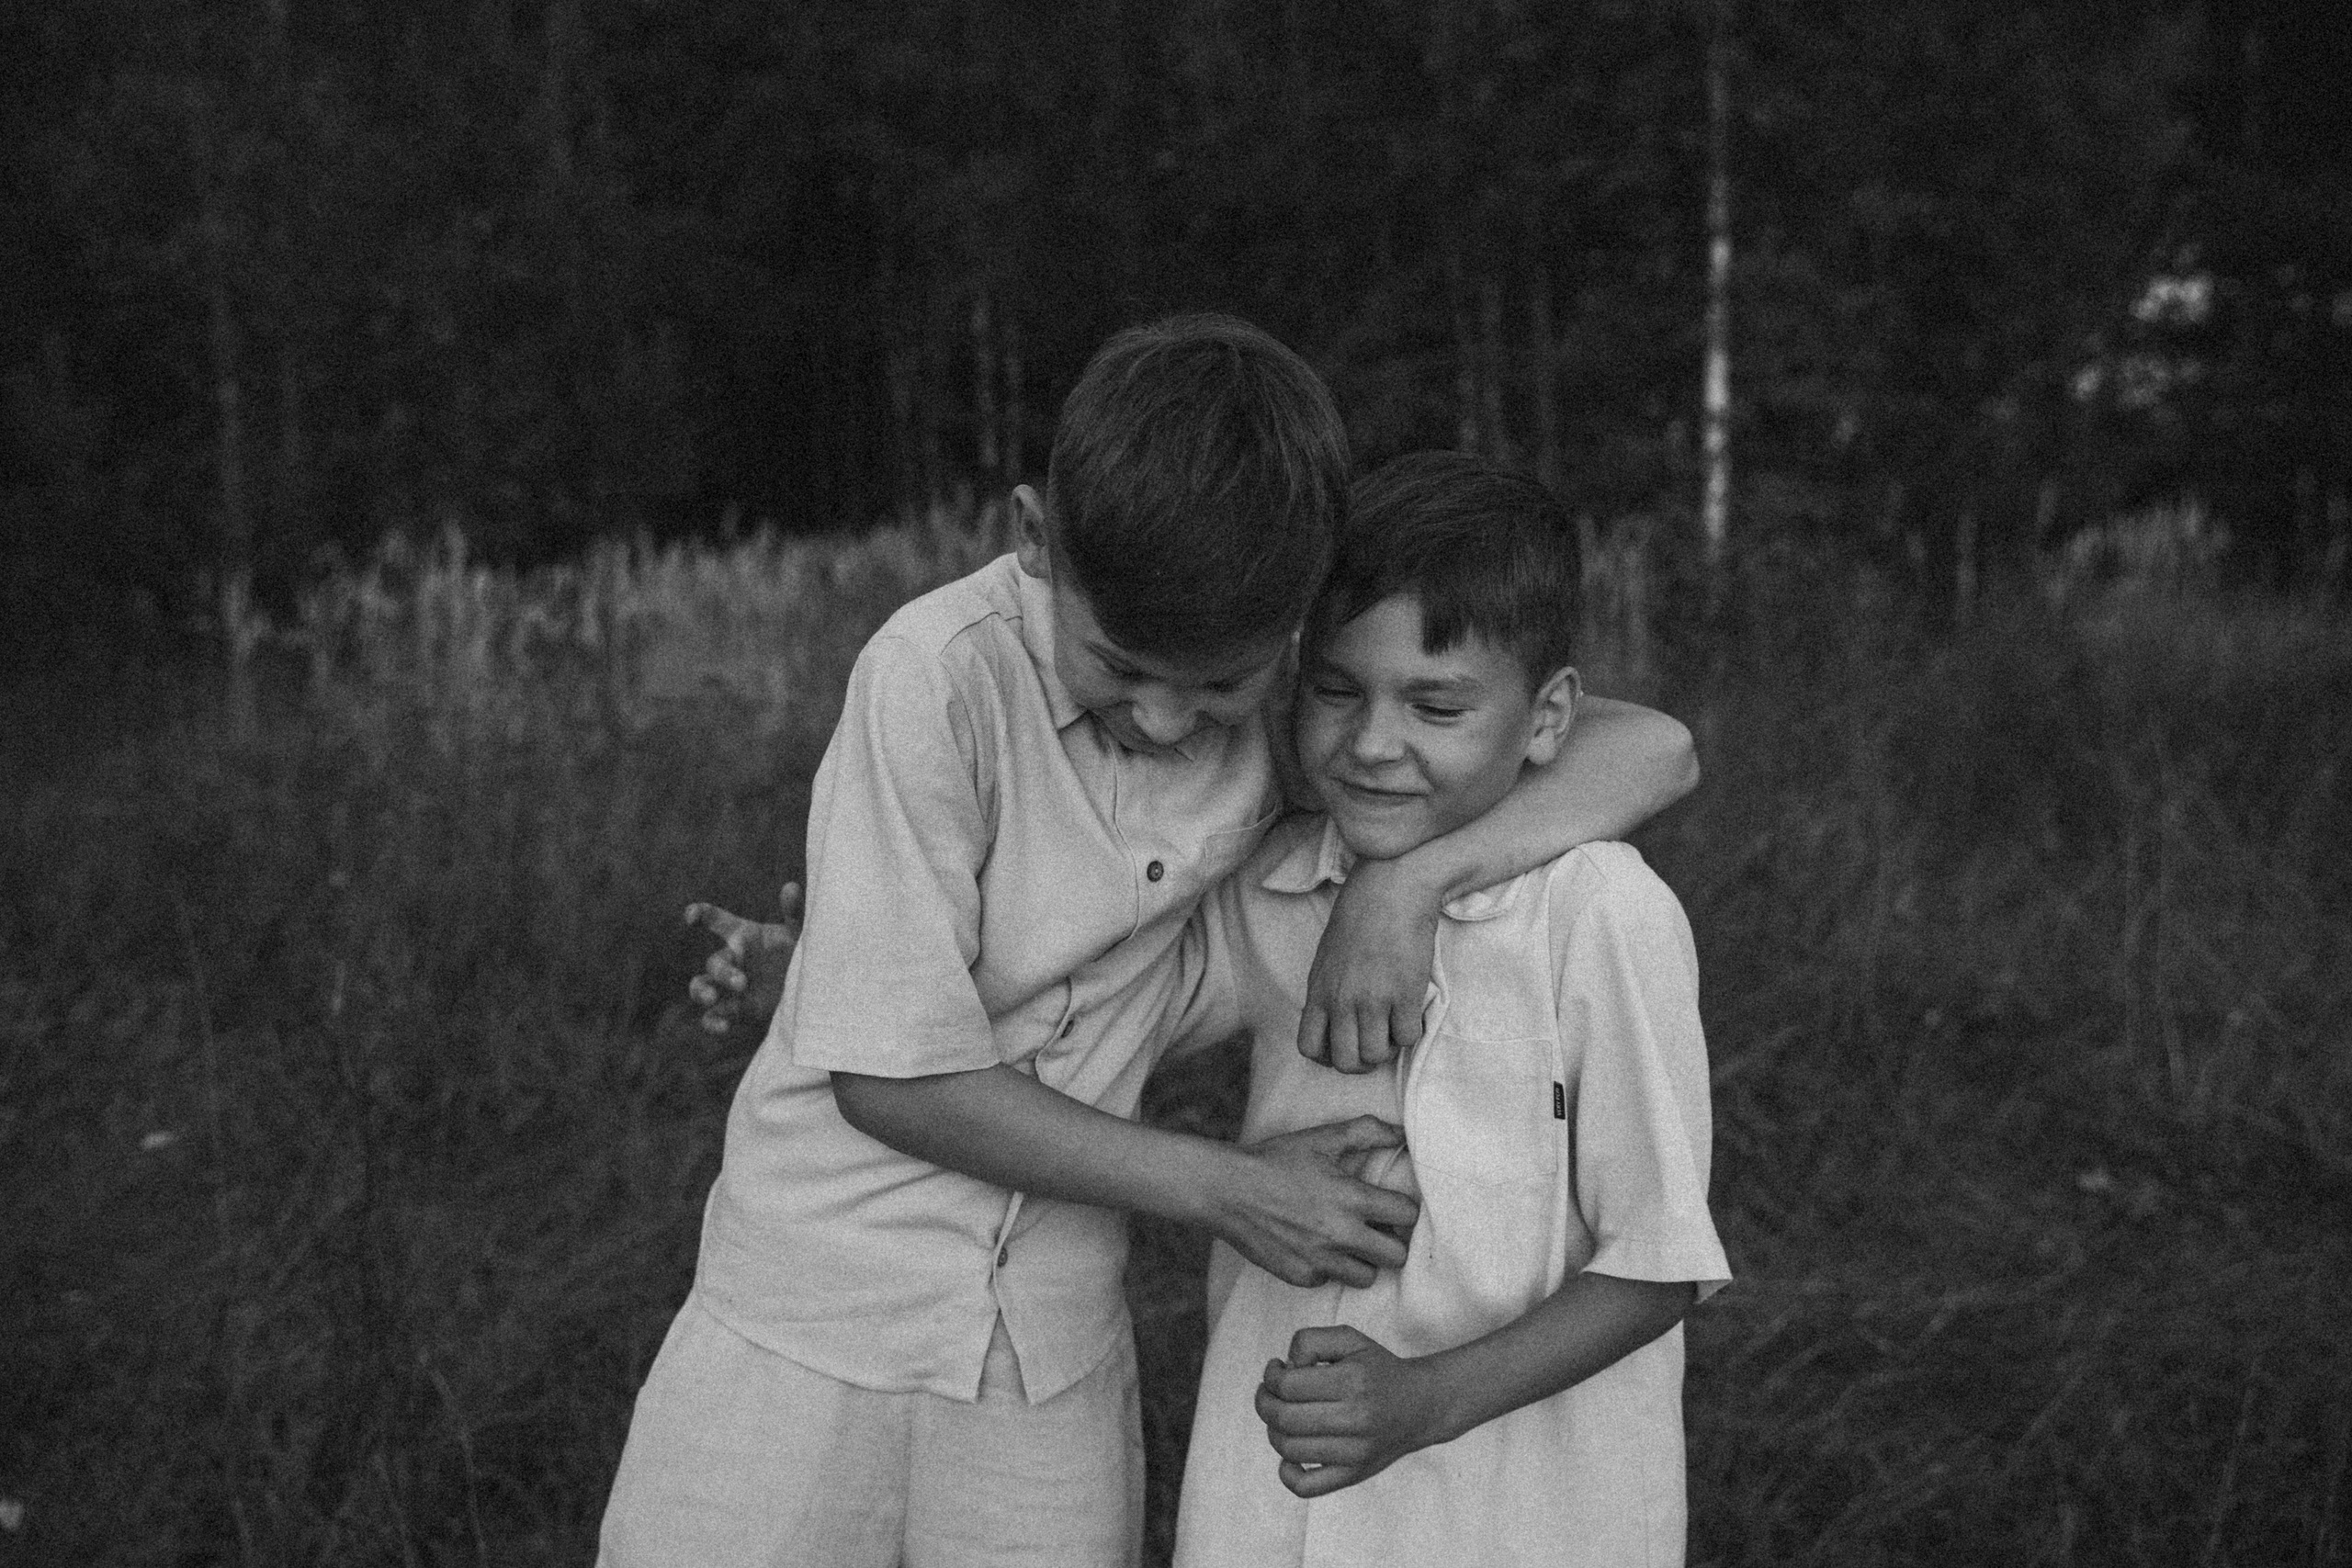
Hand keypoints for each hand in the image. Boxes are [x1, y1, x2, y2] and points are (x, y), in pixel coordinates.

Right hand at [683, 883, 801, 1035]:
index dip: (700, 914)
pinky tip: (724, 1027)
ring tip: (712, 998)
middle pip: (714, 962)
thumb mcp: (802, 933)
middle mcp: (733, 959)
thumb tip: (791, 888)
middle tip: (741, 982)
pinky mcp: (736, 1011)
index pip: (716, 920)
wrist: (812, 989)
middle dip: (723, 972)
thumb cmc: (802, 952)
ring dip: (701, 992)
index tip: (691, 917)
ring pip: (700, 986)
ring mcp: (730, 987)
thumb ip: (796, 912)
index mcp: (744, 935)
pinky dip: (712, 1023)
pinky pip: (712, 1017)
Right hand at [1216, 1118, 1419, 1288]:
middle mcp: (1341, 1234)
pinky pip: (1330, 1280)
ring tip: (1348, 1241)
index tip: (1392, 1205)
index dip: (1404, 1209)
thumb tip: (1401, 1133)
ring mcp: (1320, 1260)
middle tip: (1377, 1229)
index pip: (1407, 1214)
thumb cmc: (1276, 1160)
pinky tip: (1315, 1246)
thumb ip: (1367, 1132)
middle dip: (1392, 1241)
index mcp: (1352, 1198)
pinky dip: (1328, 1267)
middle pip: (1397, 1256)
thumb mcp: (1321, 1138)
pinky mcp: (1301, 1276)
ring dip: (1364, 1260)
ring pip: (1368, 1277)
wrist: (1226, 1190)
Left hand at [1256, 1324, 1445, 1497]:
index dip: (1271, 1376)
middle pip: (1284, 1418)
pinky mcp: (1353, 1475)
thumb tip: (1284, 1369)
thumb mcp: (1350, 1338)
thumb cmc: (1378, 1369)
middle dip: (1264, 1401)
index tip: (1277, 1369)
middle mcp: (1355, 1419)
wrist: (1421, 1406)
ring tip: (1282, 1414)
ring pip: (1289, 1449)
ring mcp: (1354, 1453)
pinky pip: (1307, 1486)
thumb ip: (1310, 1341)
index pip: (1287, 1386)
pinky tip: (1290, 1455)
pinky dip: (1287, 1474)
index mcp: (1353, 1382)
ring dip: (1273, 1429)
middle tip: (1270, 1392)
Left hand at [1297, 857, 1439, 1071]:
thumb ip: (1329, 991)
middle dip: (1362, 1062)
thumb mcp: (1327, 957)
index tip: (1345, 1046)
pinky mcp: (1404, 994)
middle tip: (1376, 1044)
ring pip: (1376, 1055)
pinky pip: (1407, 1037)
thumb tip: (1338, 1022)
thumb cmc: (1359, 916)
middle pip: (1345, 1061)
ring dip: (1388, 1047)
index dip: (1328, 1058)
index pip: (1310, 1047)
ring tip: (1394, 1025)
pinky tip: (1411, 1010)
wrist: (1390, 888)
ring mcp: (1373, 1000)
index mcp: (1319, 991)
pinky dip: (1411, 1030)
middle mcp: (1341, 1001)